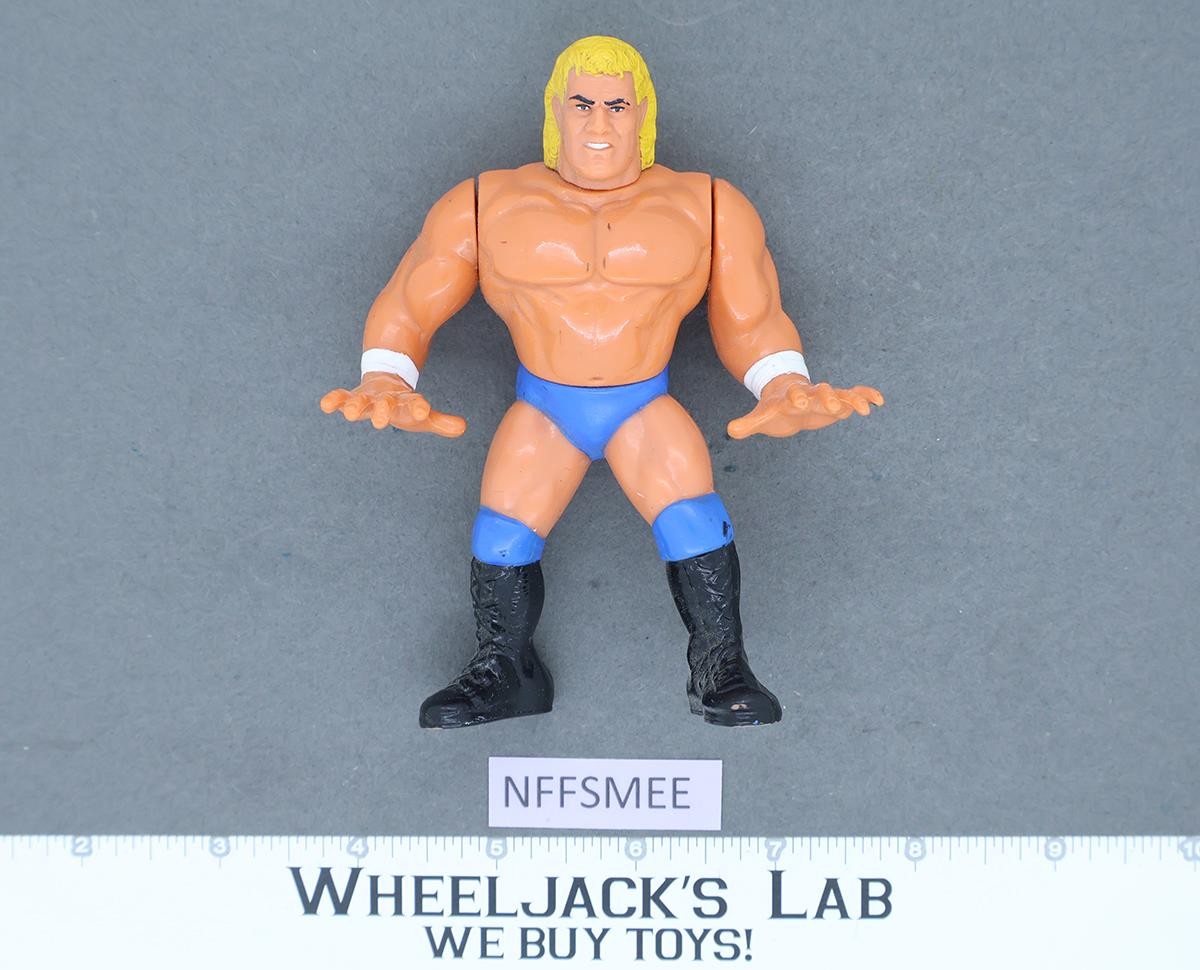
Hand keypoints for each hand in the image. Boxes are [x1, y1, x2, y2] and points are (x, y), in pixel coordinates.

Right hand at [320, 371, 466, 437]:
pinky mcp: (352, 396)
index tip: (424, 411)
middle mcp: (385, 399)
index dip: (419, 408)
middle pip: (384, 404)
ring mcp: (367, 397)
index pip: (414, 405)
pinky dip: (334, 400)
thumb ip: (440, 422)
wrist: (385, 380)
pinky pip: (341, 397)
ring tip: (349, 413)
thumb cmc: (404, 405)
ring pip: (360, 401)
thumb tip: (463, 428)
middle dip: (382, 410)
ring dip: (355, 406)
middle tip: (381, 420)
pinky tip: (325, 405)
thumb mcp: (421, 415)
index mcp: (405, 402)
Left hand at [727, 374, 882, 438]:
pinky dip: (866, 395)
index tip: (798, 402)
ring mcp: (825, 396)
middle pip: (820, 392)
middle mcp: (811, 394)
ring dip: (852, 399)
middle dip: (827, 397)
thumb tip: (730, 431)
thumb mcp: (762, 416)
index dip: (795, 397)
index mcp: (791, 397)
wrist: (788, 395)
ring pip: (841, 394)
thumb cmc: (775, 408)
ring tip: (866, 409)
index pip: (793, 395)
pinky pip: (854, 395)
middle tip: (834, 406)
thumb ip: (748, 423)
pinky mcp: (838, 401)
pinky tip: (879, 401)